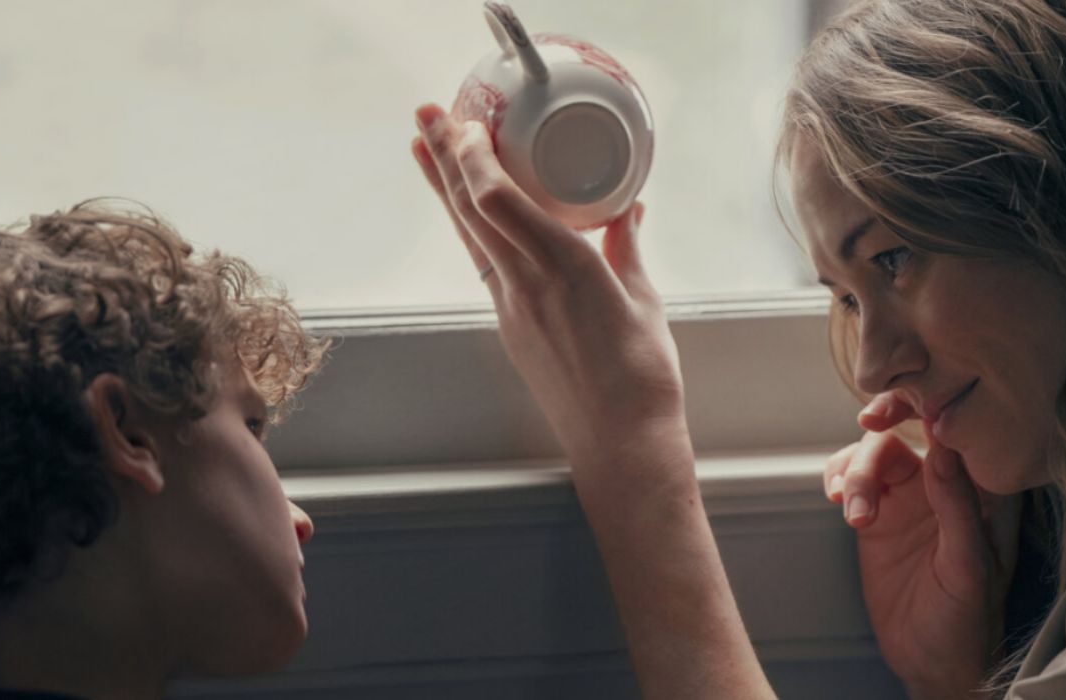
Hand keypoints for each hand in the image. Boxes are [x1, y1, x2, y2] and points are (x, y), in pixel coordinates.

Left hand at [410, 104, 685, 473]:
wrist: (620, 439)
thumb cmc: (642, 375)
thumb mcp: (644, 299)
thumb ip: (626, 247)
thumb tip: (627, 208)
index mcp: (570, 268)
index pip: (503, 202)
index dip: (478, 159)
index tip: (469, 124)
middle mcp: (531, 283)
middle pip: (473, 209)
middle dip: (446, 157)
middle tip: (424, 115)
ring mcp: (514, 307)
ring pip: (469, 234)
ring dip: (445, 188)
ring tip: (421, 148)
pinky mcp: (511, 325)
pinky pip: (484, 262)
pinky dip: (469, 225)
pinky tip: (463, 207)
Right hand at [826, 393, 1020, 697]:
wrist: (928, 661)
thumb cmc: (966, 621)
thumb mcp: (968, 567)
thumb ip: (958, 506)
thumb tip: (942, 446)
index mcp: (986, 491)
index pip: (964, 429)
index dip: (936, 404)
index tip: (910, 406)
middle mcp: (947, 483)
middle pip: (912, 428)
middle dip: (887, 421)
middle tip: (869, 424)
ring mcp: (909, 495)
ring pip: (877, 450)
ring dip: (858, 469)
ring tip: (853, 511)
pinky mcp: (876, 511)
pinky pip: (852, 475)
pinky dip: (839, 478)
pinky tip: (837, 500)